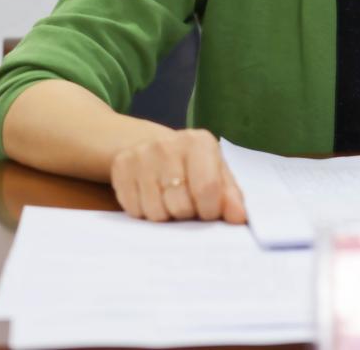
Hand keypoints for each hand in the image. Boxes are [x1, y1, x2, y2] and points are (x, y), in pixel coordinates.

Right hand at [109, 128, 246, 223]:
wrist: (152, 145)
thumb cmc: (192, 164)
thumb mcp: (216, 172)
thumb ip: (230, 195)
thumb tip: (239, 217)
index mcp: (199, 142)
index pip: (207, 189)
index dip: (210, 211)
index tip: (209, 213)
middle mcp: (168, 144)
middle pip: (180, 205)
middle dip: (187, 214)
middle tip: (187, 204)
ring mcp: (141, 155)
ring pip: (156, 212)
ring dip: (165, 215)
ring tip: (169, 199)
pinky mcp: (120, 168)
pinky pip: (134, 211)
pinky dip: (145, 212)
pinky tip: (150, 196)